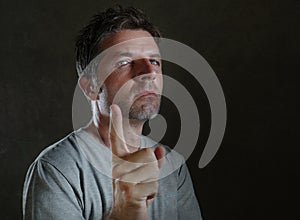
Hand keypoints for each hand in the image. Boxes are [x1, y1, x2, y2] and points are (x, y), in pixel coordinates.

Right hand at [108, 104, 164, 219]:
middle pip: (148, 153)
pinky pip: (153, 182)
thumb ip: (154, 161)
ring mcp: (123, 178)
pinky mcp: (130, 190)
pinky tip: (143, 200)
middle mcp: (118, 167)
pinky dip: (152, 192)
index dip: (116, 122)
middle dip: (152, 170)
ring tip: (143, 192)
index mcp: (119, 161)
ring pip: (152, 167)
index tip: (114, 106)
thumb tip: (161, 149)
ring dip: (153, 182)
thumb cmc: (136, 195)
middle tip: (142, 185)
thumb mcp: (145, 175)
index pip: (117, 138)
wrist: (125, 218)